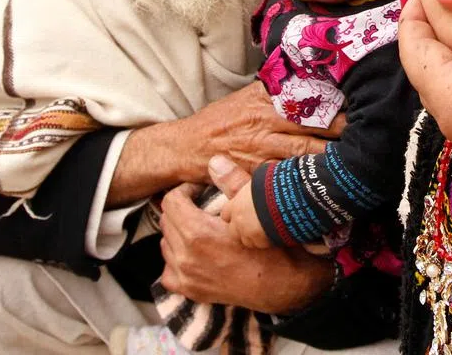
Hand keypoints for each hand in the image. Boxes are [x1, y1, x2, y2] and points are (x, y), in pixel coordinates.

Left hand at [158, 158, 333, 311]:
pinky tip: (196, 253)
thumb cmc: (275, 248)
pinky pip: (168, 270)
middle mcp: (186, 256)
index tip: (200, 191)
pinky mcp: (190, 291)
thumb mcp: (258, 212)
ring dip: (178, 233)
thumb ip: (233, 184)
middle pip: (166, 220)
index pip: (171, 201)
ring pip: (166, 244)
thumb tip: (216, 161)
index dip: (185, 190)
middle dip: (181, 209)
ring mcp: (185, 276)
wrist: (285, 287)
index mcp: (198, 233)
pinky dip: (177, 259)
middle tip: (202, 206)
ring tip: (201, 228)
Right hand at [174, 81, 345, 182]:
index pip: (308, 102)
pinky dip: (307, 181)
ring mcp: (260, 151)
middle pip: (312, 129)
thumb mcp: (247, 97)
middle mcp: (265, 124)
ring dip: (331, 159)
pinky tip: (328, 186)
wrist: (185, 146)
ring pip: (303, 155)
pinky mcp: (255, 174)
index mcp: (266, 101)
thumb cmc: (221, 120)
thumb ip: (276, 92)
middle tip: (372, 134)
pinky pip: (285, 178)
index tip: (362, 105)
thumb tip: (310, 80)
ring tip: (360, 161)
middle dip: (342, 134)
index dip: (337, 106)